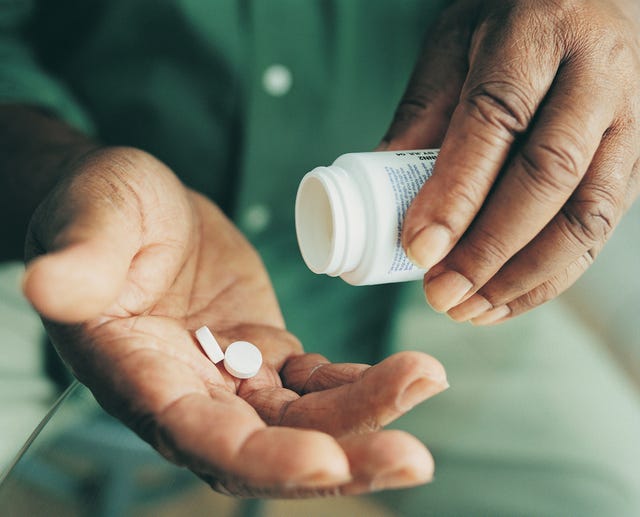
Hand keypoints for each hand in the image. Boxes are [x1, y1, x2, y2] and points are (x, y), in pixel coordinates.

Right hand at [22, 147, 447, 495]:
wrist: (139, 208)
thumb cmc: (103, 209)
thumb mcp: (90, 217)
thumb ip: (79, 256)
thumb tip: (49, 285)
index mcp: (140, 375)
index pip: (199, 437)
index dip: (260, 459)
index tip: (324, 461)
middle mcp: (190, 392)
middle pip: (268, 447)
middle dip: (341, 456)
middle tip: (413, 457)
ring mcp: (233, 376)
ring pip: (304, 418)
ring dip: (367, 414)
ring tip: (426, 380)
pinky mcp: (265, 351)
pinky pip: (317, 380)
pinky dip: (360, 381)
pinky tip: (404, 374)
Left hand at [383, 0, 639, 323]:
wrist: (591, 0)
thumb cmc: (511, 21)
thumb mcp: (454, 44)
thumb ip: (423, 113)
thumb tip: (384, 190)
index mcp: (539, 34)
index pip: (496, 122)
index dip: (456, 194)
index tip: (418, 249)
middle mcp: (597, 76)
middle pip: (547, 176)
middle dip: (489, 249)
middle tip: (441, 293)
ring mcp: (630, 121)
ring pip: (586, 216)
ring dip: (523, 276)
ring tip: (469, 309)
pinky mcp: (638, 162)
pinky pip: (600, 232)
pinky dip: (551, 277)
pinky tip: (505, 299)